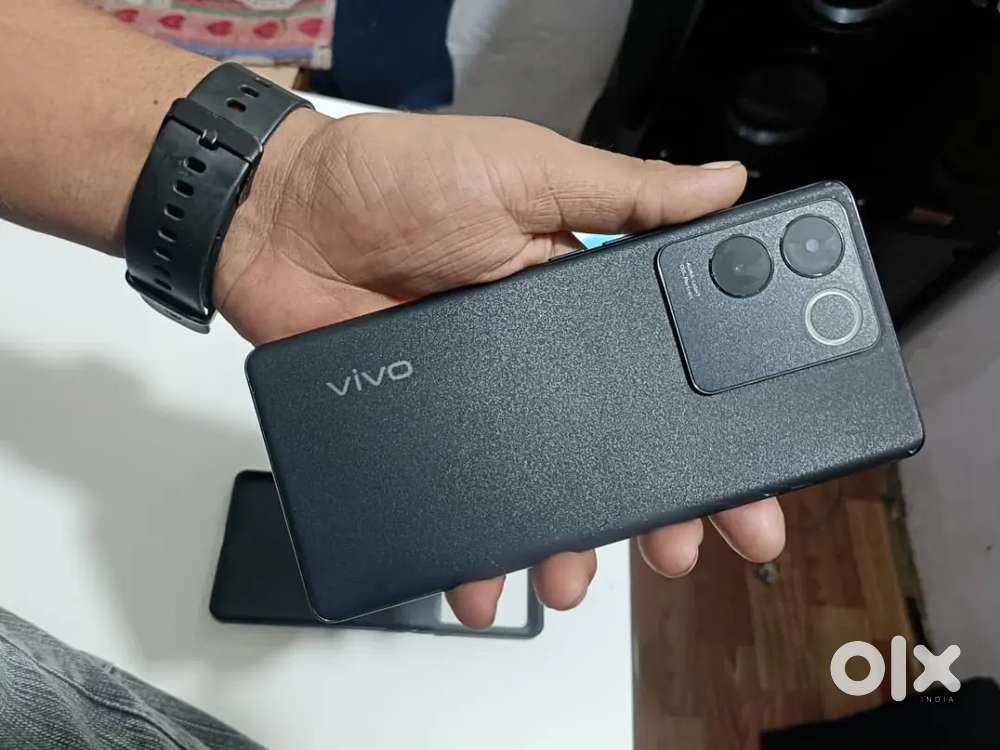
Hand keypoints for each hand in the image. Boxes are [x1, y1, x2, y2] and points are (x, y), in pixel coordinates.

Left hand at [216, 109, 784, 626]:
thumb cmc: (398, 177)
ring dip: (566, 545)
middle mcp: (538, 363)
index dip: (708, 427)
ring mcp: (481, 406)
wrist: (282, 216)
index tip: (746, 474)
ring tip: (569, 580)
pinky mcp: (424, 434)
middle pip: (614, 447)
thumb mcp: (528, 172)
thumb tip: (723, 185)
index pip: (664, 373)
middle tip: (678, 548)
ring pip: (542, 492)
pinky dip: (473, 552)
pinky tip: (483, 582)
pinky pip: (459, 505)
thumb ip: (623, 192)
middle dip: (654, 506)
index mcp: (577, 301)